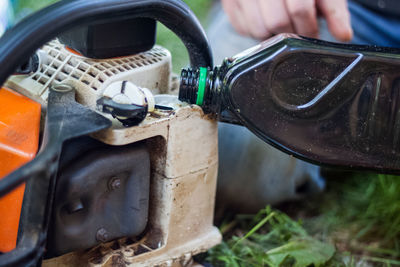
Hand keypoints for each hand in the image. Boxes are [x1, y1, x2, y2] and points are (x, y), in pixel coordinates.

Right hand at [221, 0, 352, 41]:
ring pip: (258, 29)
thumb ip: (334, 10)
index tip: (313, 35)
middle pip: (277, 22)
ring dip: (273, 35)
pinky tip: (264, 20)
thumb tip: (343, 35)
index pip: (299, 9)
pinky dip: (255, 31)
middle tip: (298, 31)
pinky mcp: (229, 2)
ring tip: (282, 26)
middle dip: (291, 33)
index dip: (308, 27)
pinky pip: (242, 28)